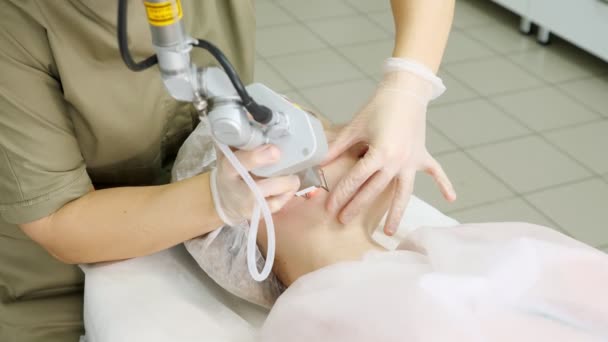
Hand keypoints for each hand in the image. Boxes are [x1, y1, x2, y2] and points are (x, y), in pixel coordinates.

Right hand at [211, 144, 300, 225]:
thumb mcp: (227, 153)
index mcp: (228, 168)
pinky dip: (287, 195)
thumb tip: (249, 112)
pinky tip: (289, 186)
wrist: (225, 198)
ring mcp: (248, 205)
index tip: (275, 150)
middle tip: (294, 172)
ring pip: (271, 199)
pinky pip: (277, 206)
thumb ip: (235, 136)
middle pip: (257, 188)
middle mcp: (237, 189)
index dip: (257, 157)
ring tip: (293, 176)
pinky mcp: (258, 213)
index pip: (238, 163)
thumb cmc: (231, 170)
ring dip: (287, 186)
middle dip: (279, 180)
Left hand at [324, 58, 455, 234]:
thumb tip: (319, 162)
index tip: (330, 207)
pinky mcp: (422, 155)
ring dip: (396, 212)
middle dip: (357, 206)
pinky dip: (444, 183)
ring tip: (389, 231)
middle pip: (374, 190)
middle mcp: (397, 161)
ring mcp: (412, 161)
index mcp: (380, 153)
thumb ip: (337, 147)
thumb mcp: (355, 127)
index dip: (341, 194)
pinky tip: (451, 198)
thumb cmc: (378, 107)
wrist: (404, 91)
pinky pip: (435, 172)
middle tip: (343, 221)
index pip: (356, 179)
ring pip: (403, 192)